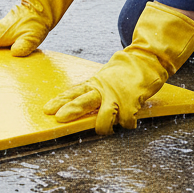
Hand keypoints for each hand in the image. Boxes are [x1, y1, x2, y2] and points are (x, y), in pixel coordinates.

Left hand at [43, 2, 193, 133]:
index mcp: (93, 84)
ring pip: (104, 116)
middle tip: (59, 118)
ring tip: (104, 130)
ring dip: (103, 127)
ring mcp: (116, 96)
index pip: (73, 93)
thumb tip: (75, 102)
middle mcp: (102, 90)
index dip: (60, 101)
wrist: (145, 61)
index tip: (47, 109)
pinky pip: (126, 121)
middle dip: (71, 110)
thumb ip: (91, 90)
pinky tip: (129, 123)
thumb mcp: (102, 79)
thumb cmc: (123, 73)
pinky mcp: (131, 102)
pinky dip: (128, 124)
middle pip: (83, 101)